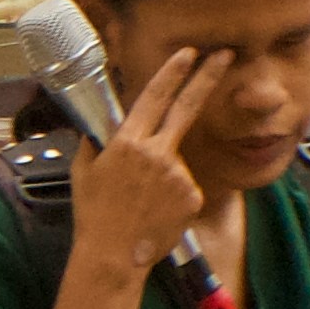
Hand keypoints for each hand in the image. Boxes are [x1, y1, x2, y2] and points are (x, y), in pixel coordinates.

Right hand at [67, 49, 227, 284]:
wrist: (114, 255)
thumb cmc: (94, 214)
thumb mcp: (84, 170)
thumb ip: (98, 143)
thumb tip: (104, 127)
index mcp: (128, 142)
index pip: (155, 96)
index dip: (174, 72)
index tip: (189, 53)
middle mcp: (157, 152)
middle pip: (187, 107)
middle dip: (207, 77)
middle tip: (225, 54)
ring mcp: (179, 174)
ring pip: (176, 162)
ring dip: (164, 175)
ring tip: (143, 202)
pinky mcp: (193, 195)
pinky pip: (185, 187)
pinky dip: (173, 196)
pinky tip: (156, 212)